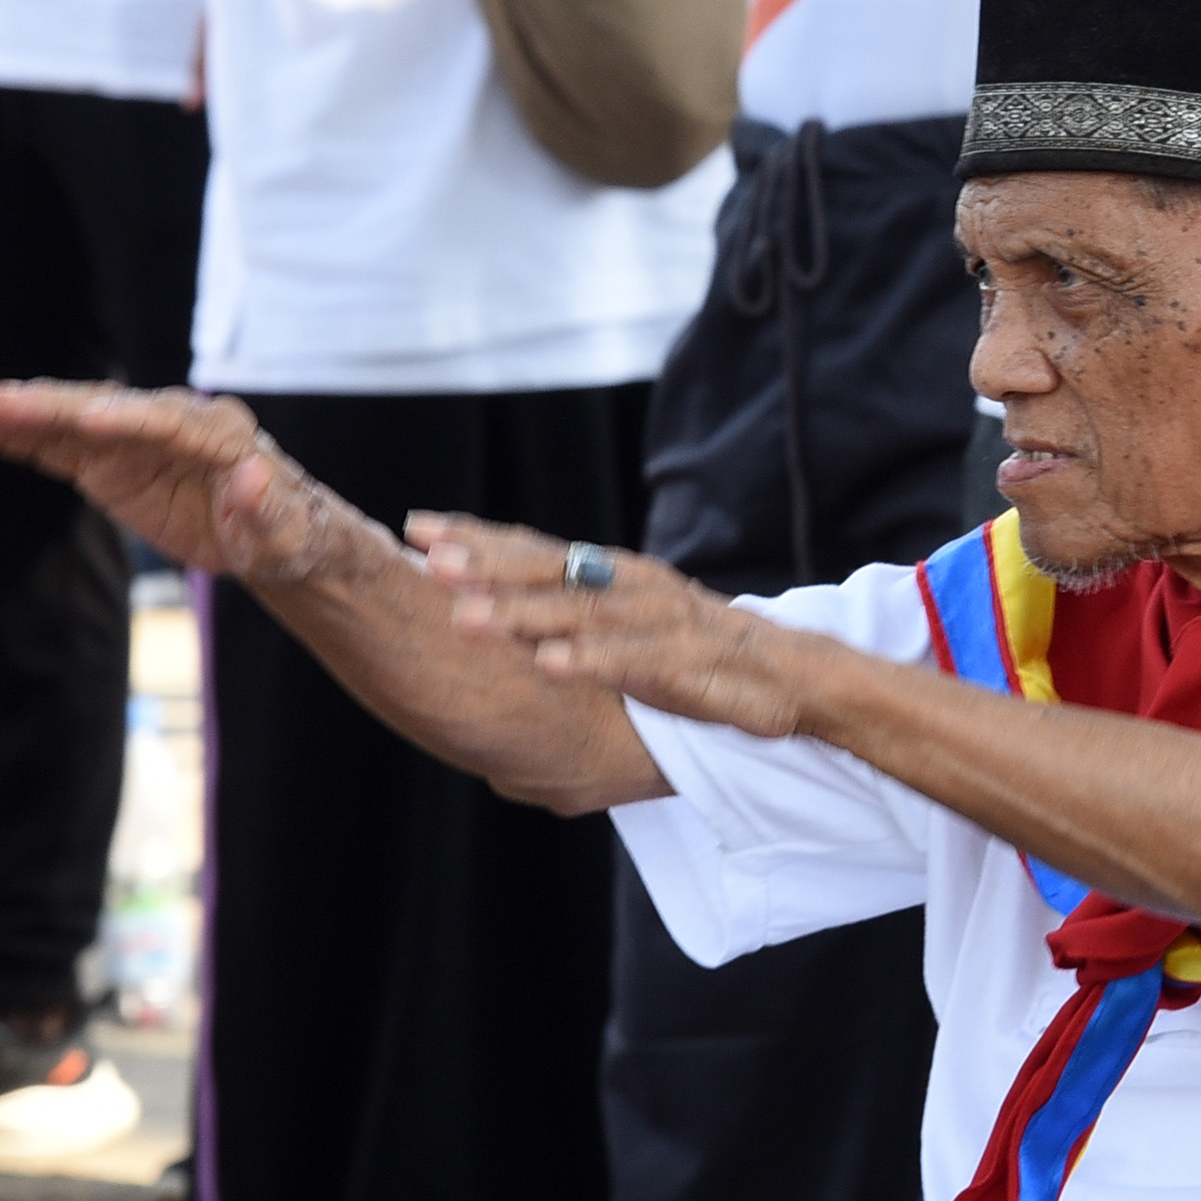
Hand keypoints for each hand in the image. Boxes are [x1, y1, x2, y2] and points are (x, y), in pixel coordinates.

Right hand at [0, 384, 364, 588]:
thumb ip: (265, 511)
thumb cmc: (281, 535)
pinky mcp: (109, 458)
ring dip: (21, 415)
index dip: (130, 419)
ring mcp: (135, 436)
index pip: (170, 422)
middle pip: (108, 409)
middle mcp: (172, 422)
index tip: (89, 420)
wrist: (269, 533)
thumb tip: (253, 477)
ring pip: (72, 420)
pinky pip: (56, 444)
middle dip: (56, 407)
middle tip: (1, 403)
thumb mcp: (282, 536)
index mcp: (219, 435)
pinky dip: (17, 436)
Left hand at [413, 515, 814, 735]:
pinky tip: (547, 664)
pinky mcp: (680, 661)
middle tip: (427, 558)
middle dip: (483, 563)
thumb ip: (566, 614)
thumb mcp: (620, 625)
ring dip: (520, 614)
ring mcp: (654, 620)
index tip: (415, 528)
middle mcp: (627, 584)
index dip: (475, 537)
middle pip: (546, 569)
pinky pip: (628, 659)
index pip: (532, 547)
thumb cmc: (690, 652)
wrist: (785, 673)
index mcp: (609, 573)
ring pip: (578, 612)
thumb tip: (488, 612)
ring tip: (466, 619)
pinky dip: (587, 659)